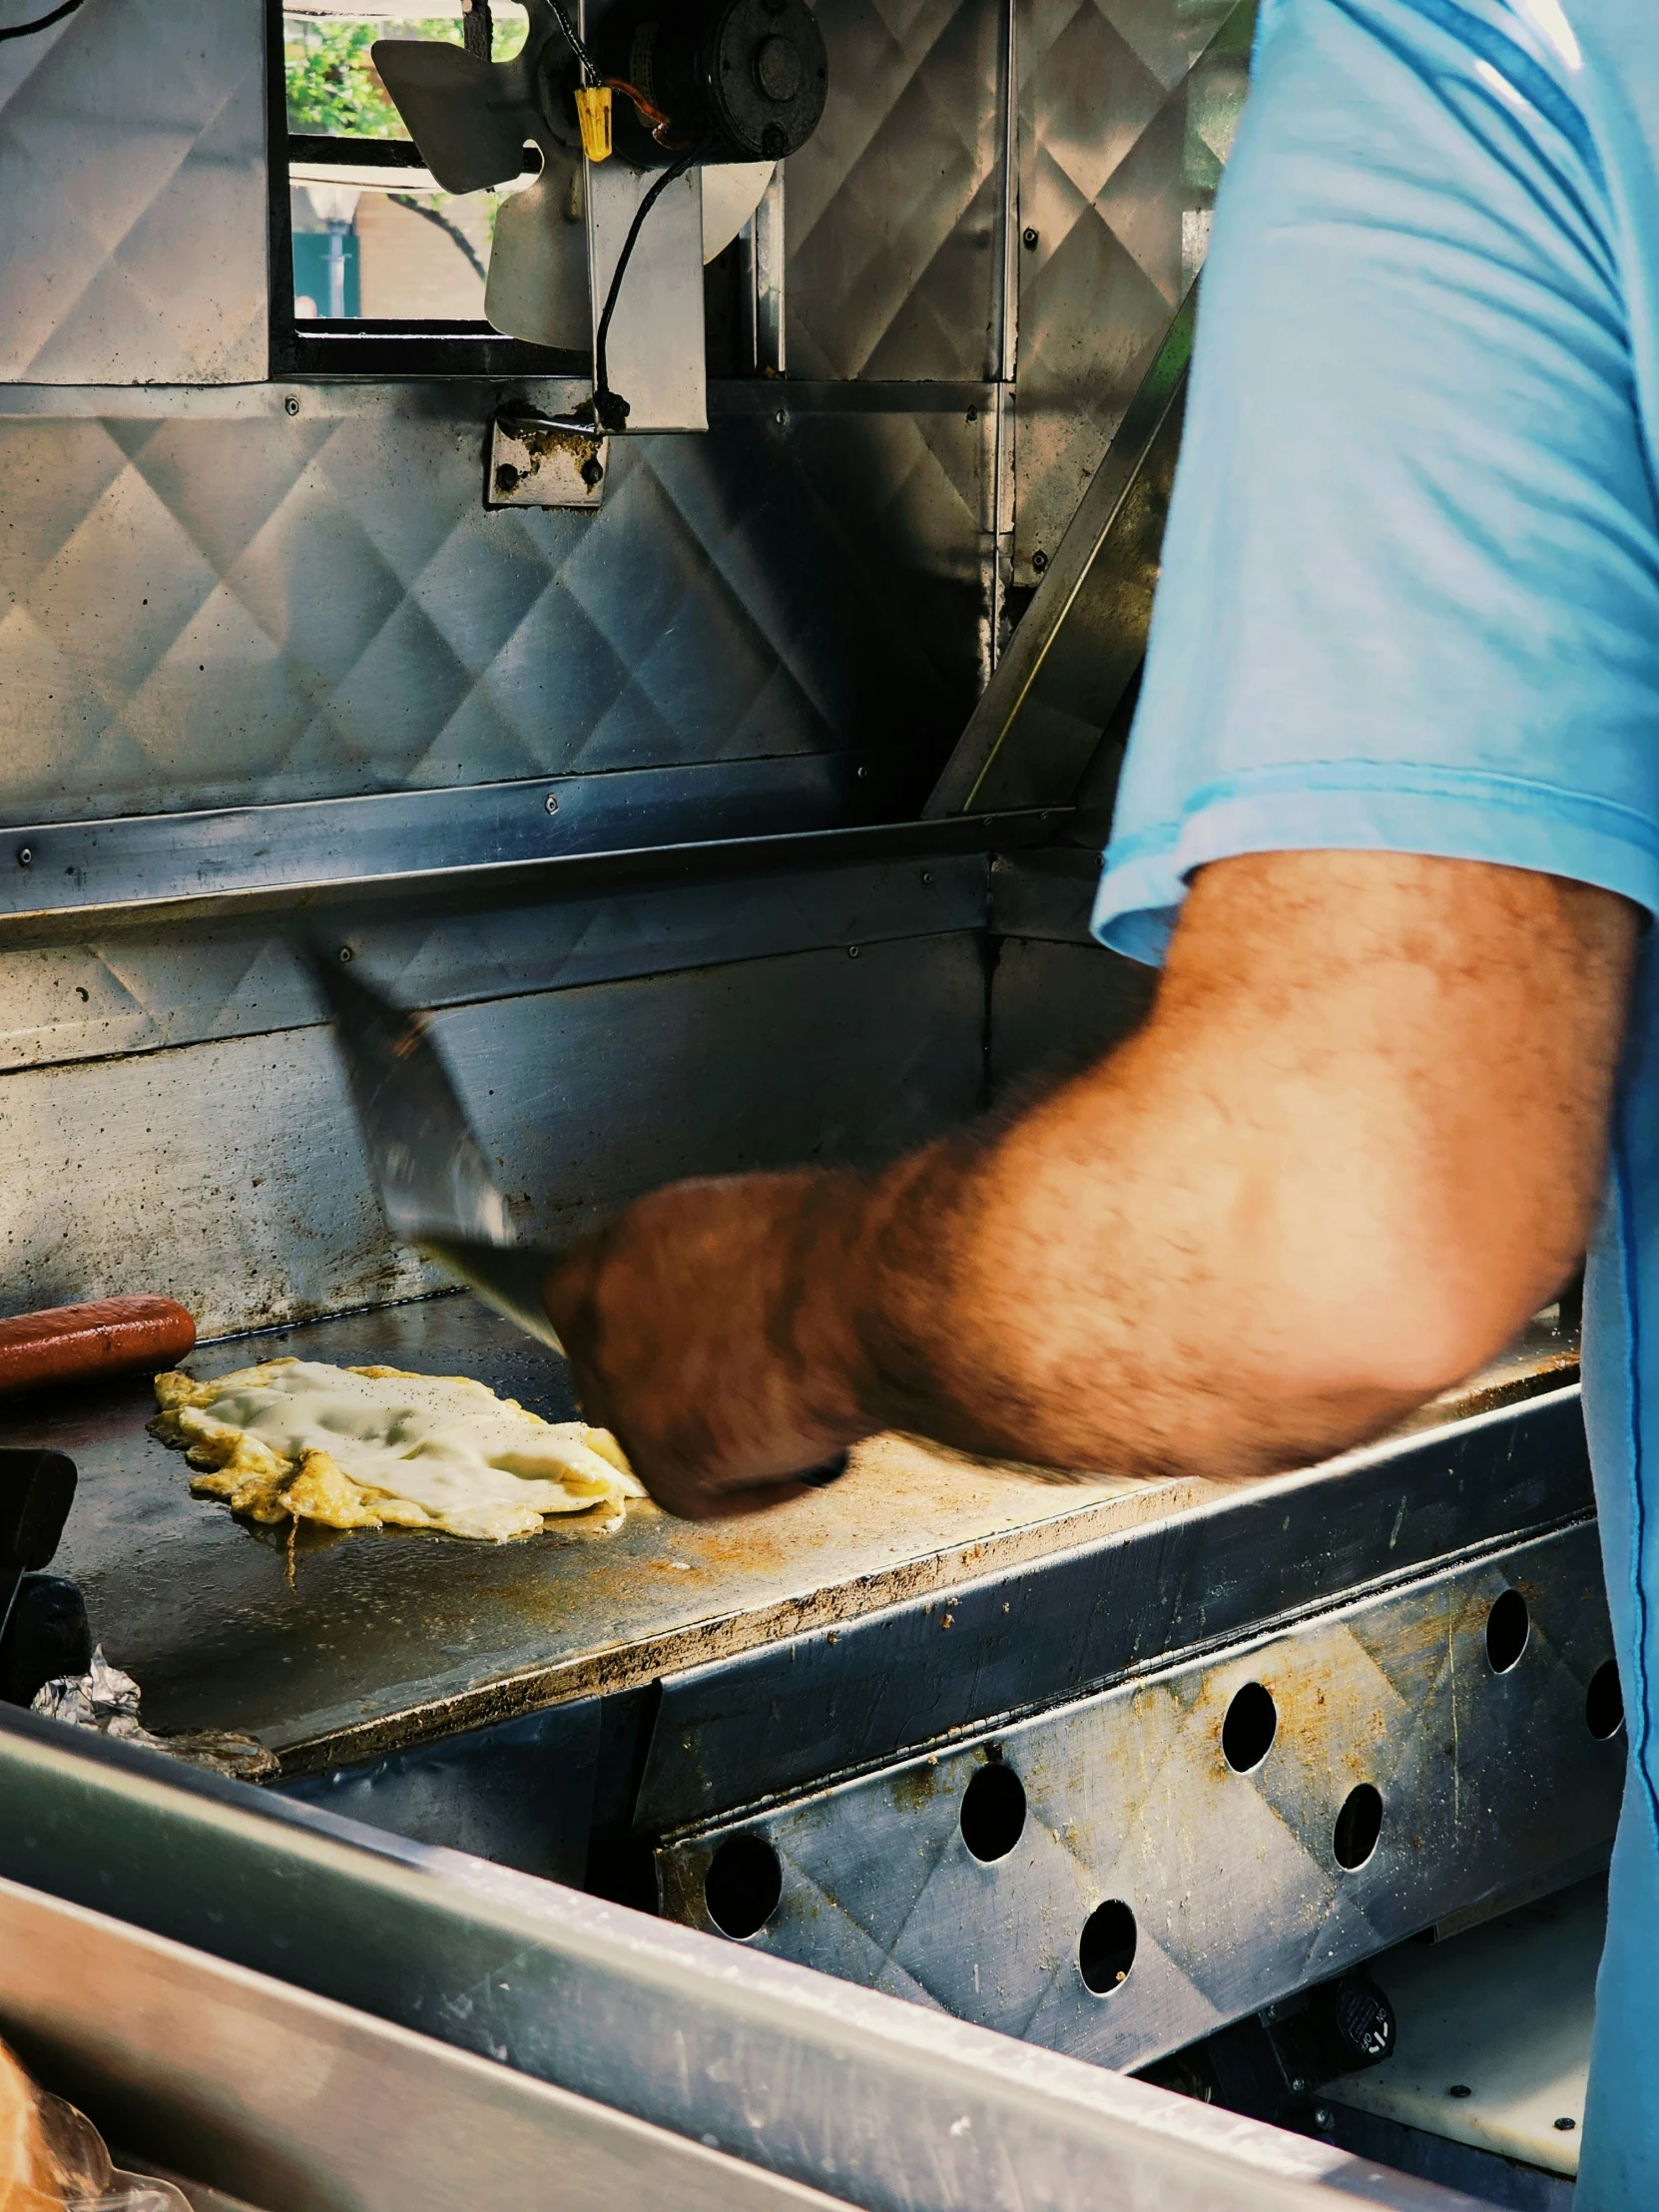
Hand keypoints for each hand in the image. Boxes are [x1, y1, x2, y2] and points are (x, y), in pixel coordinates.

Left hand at [543, 1168, 873, 1519]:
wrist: (881, 1286)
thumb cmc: (851, 1248)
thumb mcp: (752, 1231)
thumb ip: (709, 1273)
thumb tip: (724, 1309)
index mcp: (627, 1241)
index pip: (596, 1301)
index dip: (649, 1335)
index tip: (688, 1351)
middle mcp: (603, 1309)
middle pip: (615, 1374)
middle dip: (672, 1391)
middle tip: (742, 1394)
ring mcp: (622, 1387)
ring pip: (653, 1438)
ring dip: (714, 1440)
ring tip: (796, 1420)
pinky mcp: (661, 1457)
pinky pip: (698, 1495)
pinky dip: (756, 1489)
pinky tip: (809, 1460)